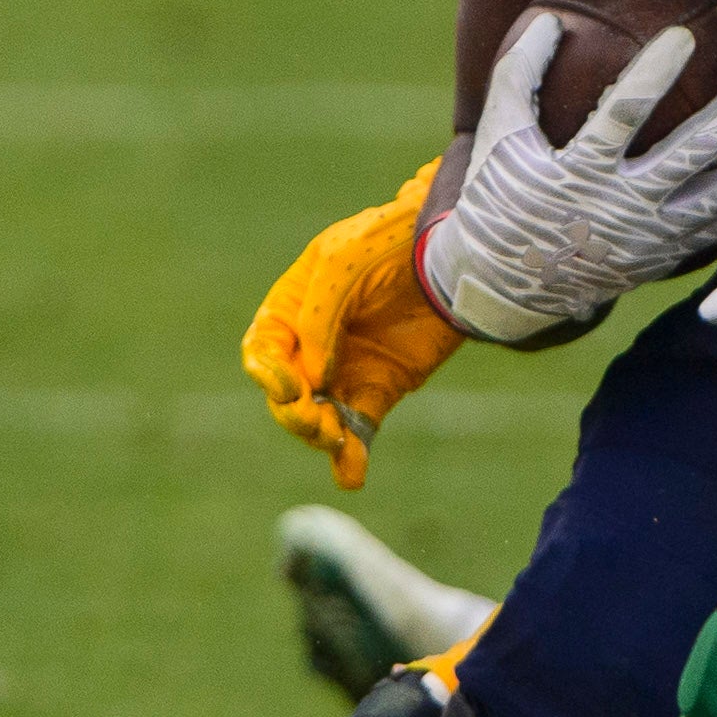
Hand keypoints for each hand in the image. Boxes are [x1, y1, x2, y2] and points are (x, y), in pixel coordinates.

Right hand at [243, 164, 468, 490]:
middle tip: (317, 423)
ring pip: (320, 417)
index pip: (263, 350)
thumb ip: (317, 318)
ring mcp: (348, 368)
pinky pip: (359, 428)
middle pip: (286, 393)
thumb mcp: (342, 263)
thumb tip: (314, 378)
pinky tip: (352, 475)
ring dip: (322, 436)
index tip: (289, 388)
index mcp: (293, 307)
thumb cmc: (389, 240)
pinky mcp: (382, 387)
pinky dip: (352, 455)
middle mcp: (313, 343)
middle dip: (294, 413)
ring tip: (337, 442)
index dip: (267, 373)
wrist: (454, 251)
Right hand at [422, 10, 716, 343]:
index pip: (624, 111)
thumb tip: (549, 18)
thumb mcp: (500, 135)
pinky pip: (715, 234)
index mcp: (578, 170)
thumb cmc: (502, 196)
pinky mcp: (659, 259)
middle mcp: (618, 205)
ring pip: (714, 199)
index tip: (683, 36)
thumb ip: (520, 74)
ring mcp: (644, 237)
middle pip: (688, 156)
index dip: (655, 72)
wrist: (505, 282)